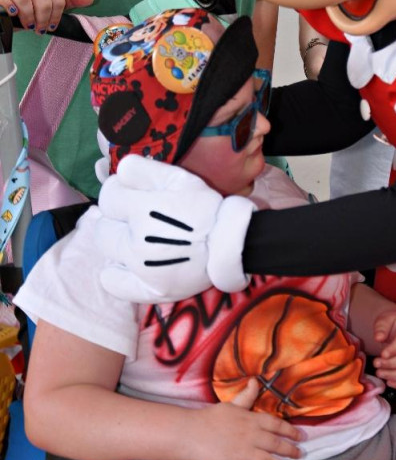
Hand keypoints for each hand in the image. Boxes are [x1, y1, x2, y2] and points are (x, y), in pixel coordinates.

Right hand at [0, 0, 93, 31]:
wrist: (4, 6)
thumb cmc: (29, 7)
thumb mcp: (49, 4)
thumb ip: (68, 1)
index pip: (58, 0)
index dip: (56, 17)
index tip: (51, 27)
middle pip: (43, 1)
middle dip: (44, 19)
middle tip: (40, 29)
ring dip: (29, 17)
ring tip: (29, 26)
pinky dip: (10, 7)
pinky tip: (13, 14)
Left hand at [95, 155, 223, 302]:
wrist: (230, 244)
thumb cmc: (206, 208)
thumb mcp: (180, 179)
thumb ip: (145, 170)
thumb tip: (119, 169)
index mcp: (142, 209)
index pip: (108, 197)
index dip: (118, 193)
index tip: (132, 195)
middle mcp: (136, 240)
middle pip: (102, 227)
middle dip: (115, 219)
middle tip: (135, 219)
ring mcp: (140, 268)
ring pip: (106, 251)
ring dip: (115, 242)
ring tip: (135, 239)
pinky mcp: (147, 290)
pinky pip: (112, 283)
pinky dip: (114, 274)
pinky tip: (128, 265)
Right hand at [190, 379, 301, 459]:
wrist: (189, 433)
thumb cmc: (211, 418)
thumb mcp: (232, 404)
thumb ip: (247, 396)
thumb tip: (256, 381)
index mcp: (251, 420)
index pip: (277, 425)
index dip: (292, 431)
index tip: (302, 436)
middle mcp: (250, 436)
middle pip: (277, 444)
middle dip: (291, 450)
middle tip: (301, 454)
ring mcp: (242, 454)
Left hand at [371, 308, 395, 390]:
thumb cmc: (392, 324)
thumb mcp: (384, 320)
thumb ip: (381, 327)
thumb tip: (378, 337)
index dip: (394, 350)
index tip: (382, 354)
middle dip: (391, 364)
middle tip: (375, 363)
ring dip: (394, 375)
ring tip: (379, 373)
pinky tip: (389, 382)